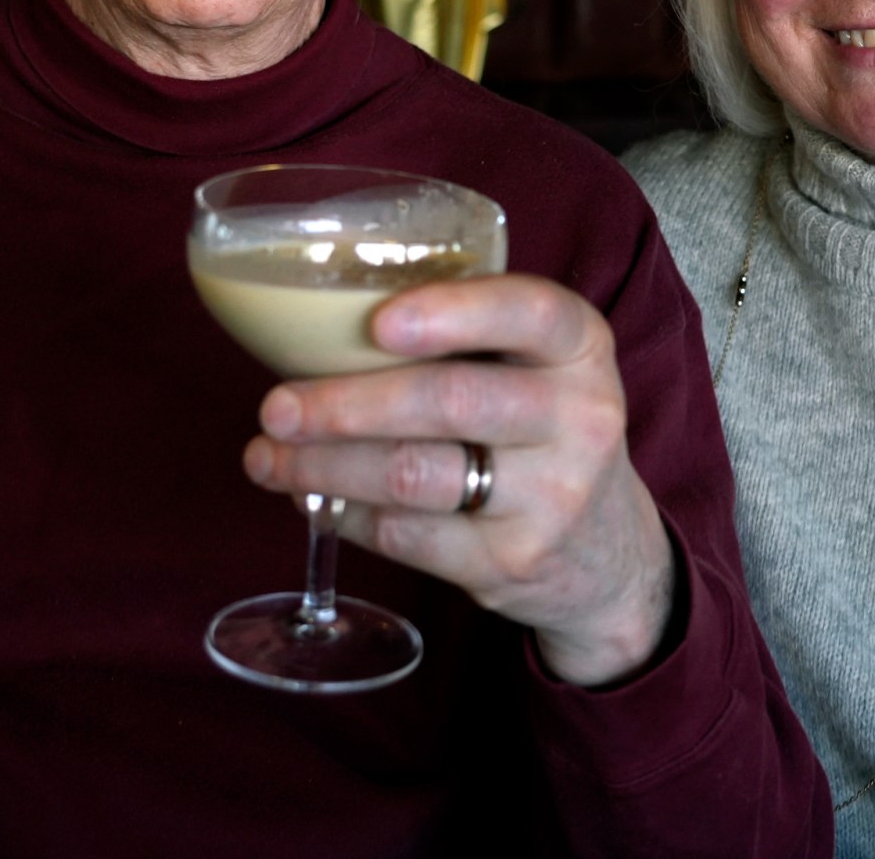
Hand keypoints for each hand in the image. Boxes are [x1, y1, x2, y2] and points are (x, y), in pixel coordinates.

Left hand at [241, 274, 676, 686]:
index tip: (377, 321)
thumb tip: (313, 331)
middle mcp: (580, 418)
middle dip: (346, 403)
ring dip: (323, 467)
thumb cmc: (538, 432)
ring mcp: (551, 498)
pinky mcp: (511, 563)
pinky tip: (312, 498)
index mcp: (580, 348)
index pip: (530, 312)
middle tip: (276, 406)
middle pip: (449, 401)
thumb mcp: (539, 369)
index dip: (453, 311)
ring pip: (413, 476)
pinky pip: (405, 535)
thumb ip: (466, 340)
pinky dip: (343, 513)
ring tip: (267, 457)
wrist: (607, 552)